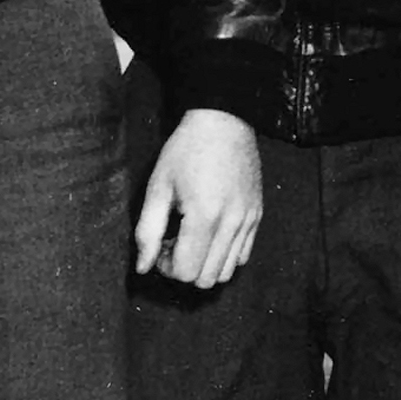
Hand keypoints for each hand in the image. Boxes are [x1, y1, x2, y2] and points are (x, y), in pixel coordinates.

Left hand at [134, 108, 261, 287]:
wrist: (224, 121)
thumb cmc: (186, 149)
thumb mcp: (158, 186)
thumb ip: (148, 231)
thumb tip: (143, 267)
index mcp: (205, 216)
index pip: (186, 272)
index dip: (166, 267)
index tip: (160, 244)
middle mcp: (232, 223)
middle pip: (207, 279)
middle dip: (184, 268)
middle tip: (173, 242)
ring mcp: (248, 221)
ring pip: (227, 272)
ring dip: (205, 265)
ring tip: (192, 238)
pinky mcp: (257, 216)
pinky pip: (243, 256)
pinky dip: (224, 256)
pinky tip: (210, 233)